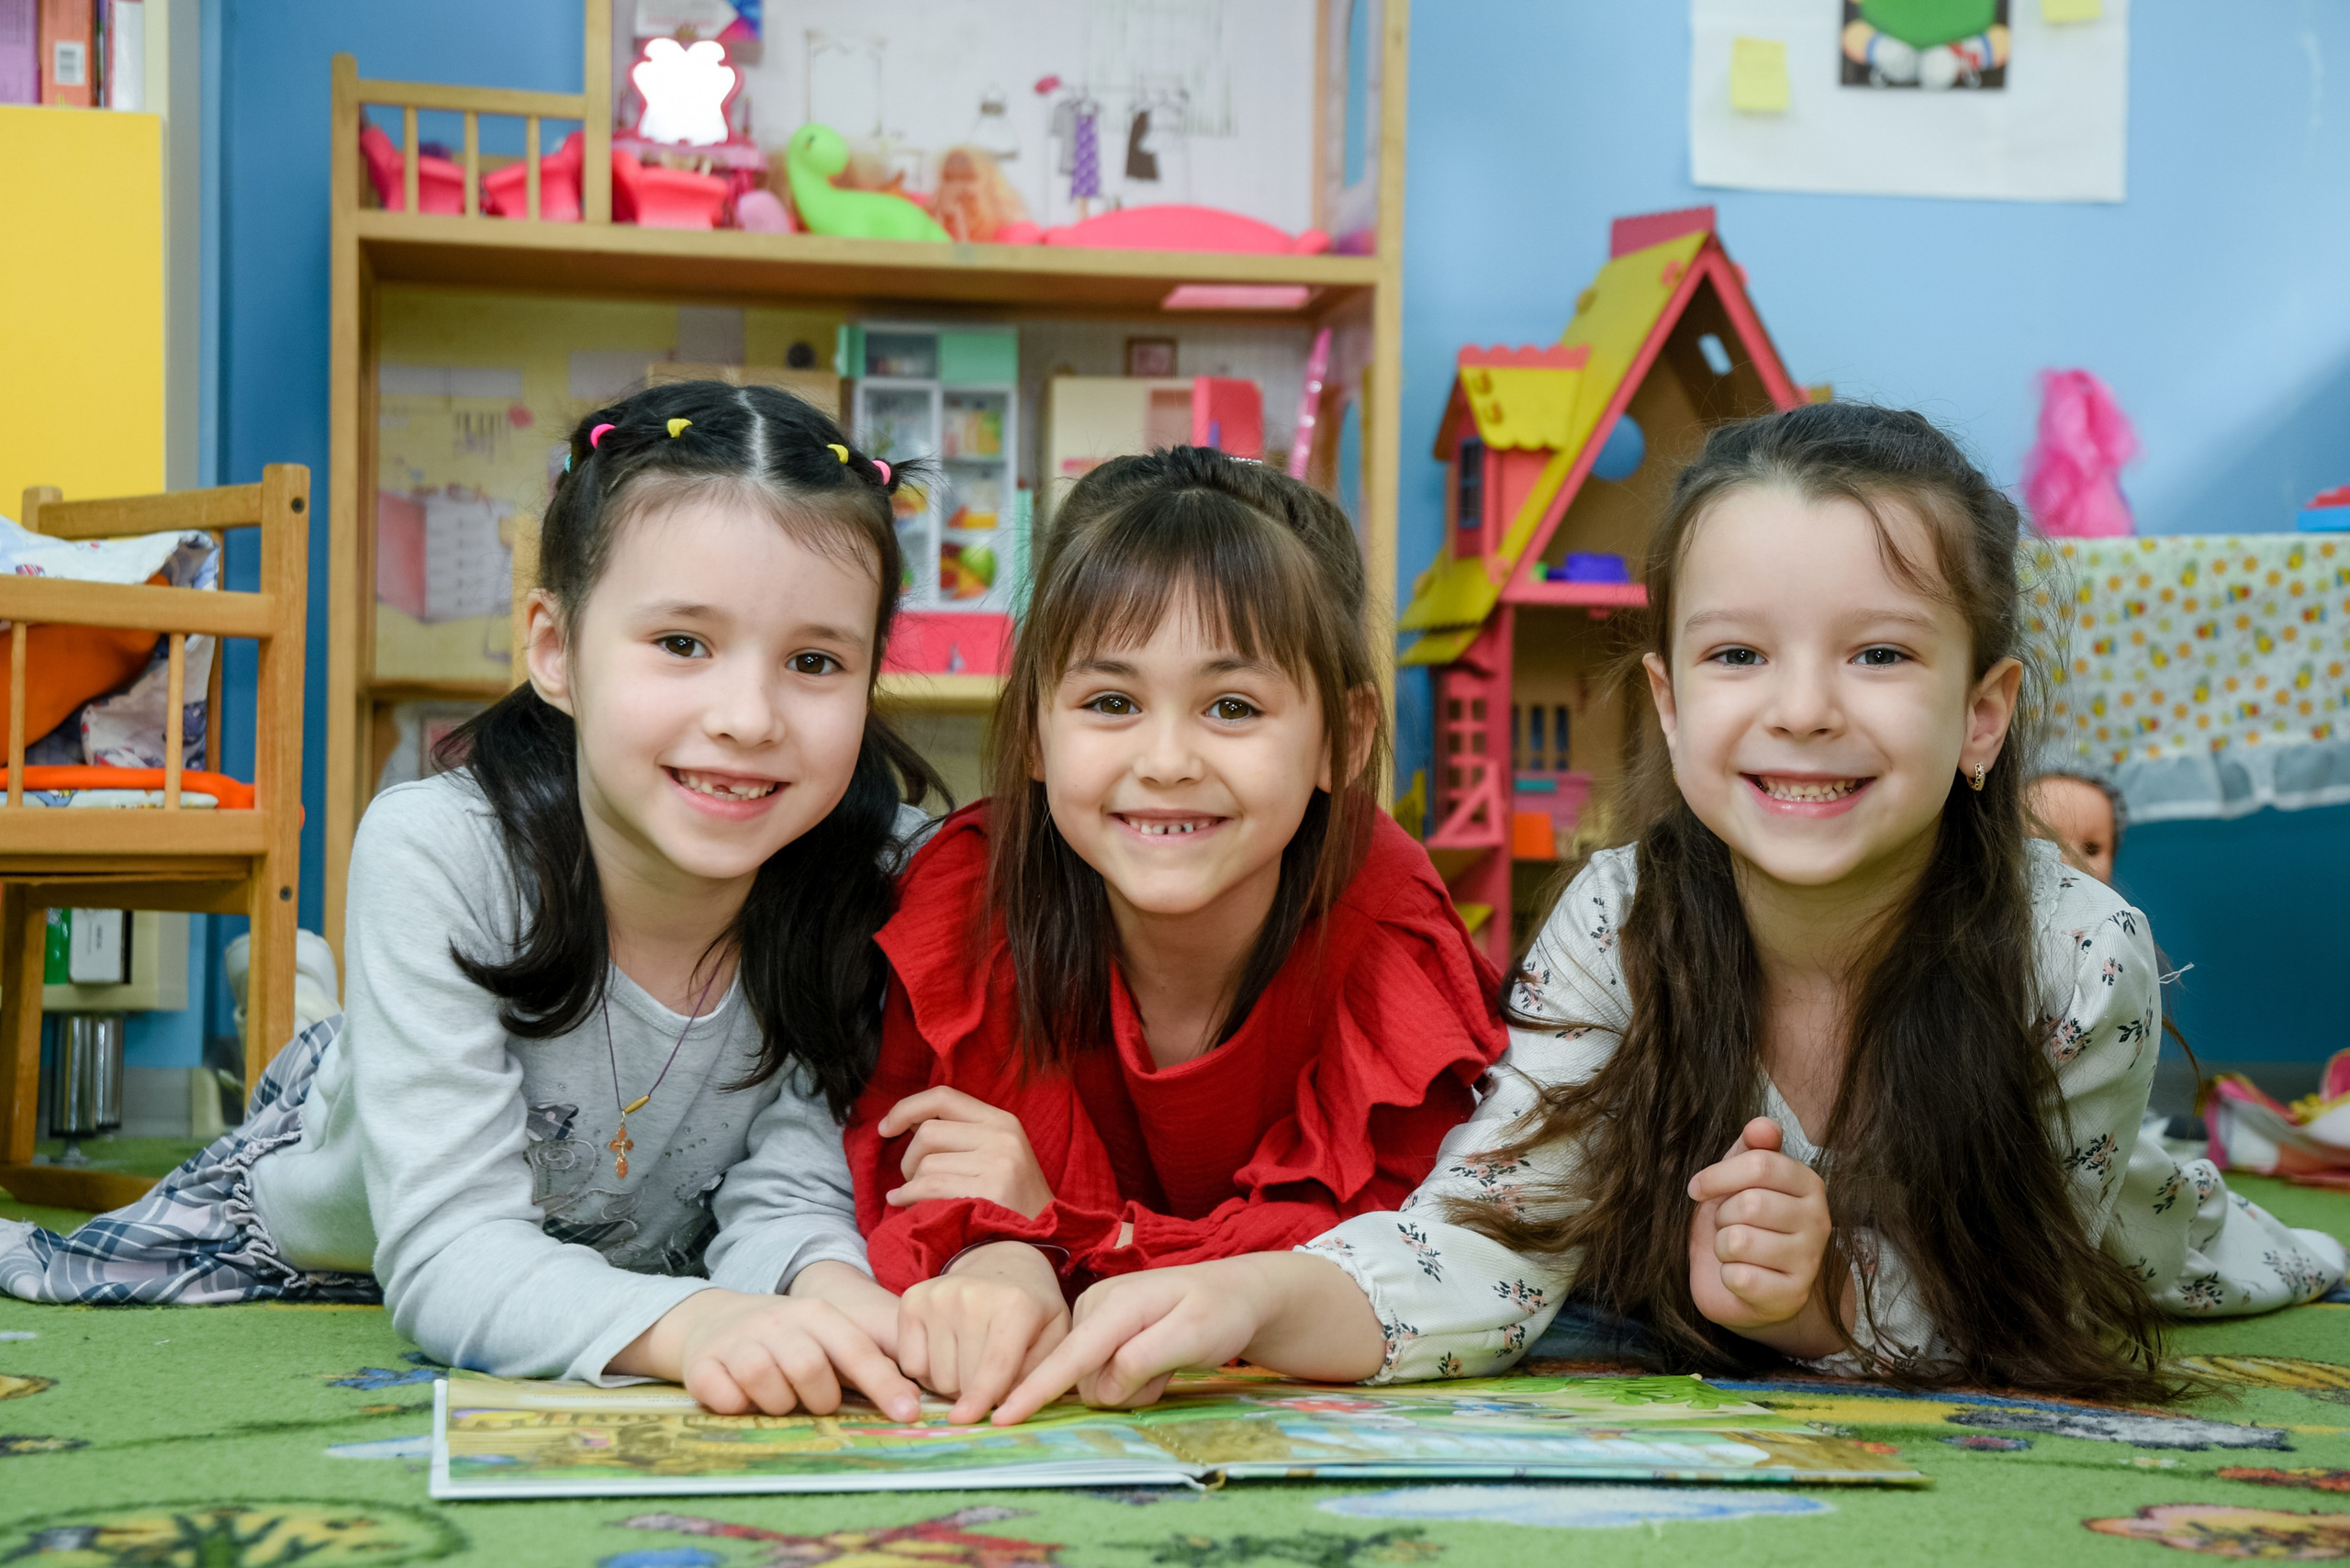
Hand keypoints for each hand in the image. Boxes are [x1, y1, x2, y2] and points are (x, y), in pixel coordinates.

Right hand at [611, 1285, 921, 1421]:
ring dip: (778, 1404)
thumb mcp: (828, 1332)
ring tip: (779, 1399)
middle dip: (820, 1399)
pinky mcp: (702, 1363)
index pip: (857, 1349)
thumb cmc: (787, 1336)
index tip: (908, 1414)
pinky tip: (740, 1399)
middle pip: (809, 1368)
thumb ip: (873, 1355)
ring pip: (764, 1381)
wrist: (714, 1319)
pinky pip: (724, 1396)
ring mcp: (737, 1341)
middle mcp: (777, 1321)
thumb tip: (921, 1394)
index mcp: (816, 1313)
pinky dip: (736, 1406)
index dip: (884, 1384)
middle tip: (815, 1402)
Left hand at [879, 1087, 1054, 1218]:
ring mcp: (998, 1165)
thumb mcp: (997, 1153)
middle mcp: (1002, 1137)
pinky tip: (904, 1205)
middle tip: (913, 1178)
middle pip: (928, 1132)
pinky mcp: (988, 1193)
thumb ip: (960, 1133)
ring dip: (911, 1183)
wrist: (1044, 1240)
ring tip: (919, 1197)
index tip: (885, 1127)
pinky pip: (928, 1188)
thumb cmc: (1010, 1200)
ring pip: (926, 1163)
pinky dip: (907, 1198)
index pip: (943, 1097)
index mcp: (1003, 1121)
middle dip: (909, 1158)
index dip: (906, 1108)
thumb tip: (907, 1121)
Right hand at [897, 1241, 1070, 1423]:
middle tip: (991, 1378)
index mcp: (1015, 1304)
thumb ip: (1039, 1374)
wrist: (1002, 1264)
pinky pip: (911, 1365)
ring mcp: (936, 1296)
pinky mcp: (911, 1301)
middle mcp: (970, 1295)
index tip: (966, 1420)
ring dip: (953, 1384)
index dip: (981, 1397)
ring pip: (936, 1377)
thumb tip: (1007, 1409)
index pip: (994, 1364)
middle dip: (976, 1394)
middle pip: (962, 1379)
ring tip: (971, 1361)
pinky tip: (948, 1353)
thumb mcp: (1053, 1337)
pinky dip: (928, 1372)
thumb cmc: (1033, 1310)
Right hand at [992, 1252, 1385, 1426]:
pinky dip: (1130, 1378)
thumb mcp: (1194, 1335)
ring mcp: (1094, 1318)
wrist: (1234, 1293)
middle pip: (1085, 1378)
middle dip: (1125, 1389)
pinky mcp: (1098, 1331)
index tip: (1001, 1416)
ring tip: (1164, 1360)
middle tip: (1168, 1367)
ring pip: (1093, 1382)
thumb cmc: (1220, 1312)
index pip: (1071, 1355)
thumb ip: (1145, 1358)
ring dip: (1131, 1385)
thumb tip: (1102, 1386)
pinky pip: (1101, 1375)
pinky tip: (1154, 1359)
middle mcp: (1094, 1307)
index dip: (1036, 1388)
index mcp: (1116, 1304)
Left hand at [1687, 1117, 1839, 1350]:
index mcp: (1808, 1184)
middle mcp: (1819, 1220)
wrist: (1750, 1286)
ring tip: (1734, 1251)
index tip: (1697, 1188)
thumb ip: (1749, 1150)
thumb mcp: (1740, 1182)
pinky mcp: (1792, 1295)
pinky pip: (1739, 1277)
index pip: (1760, 1165)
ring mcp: (1809, 1261)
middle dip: (1721, 1215)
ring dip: (1722, 1246)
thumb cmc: (1742, 1224)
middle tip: (1726, 1225)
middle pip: (1749, 1204)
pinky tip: (1741, 1276)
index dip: (1717, 1175)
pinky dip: (1727, 1276)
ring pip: (1740, 1241)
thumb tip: (1762, 1124)